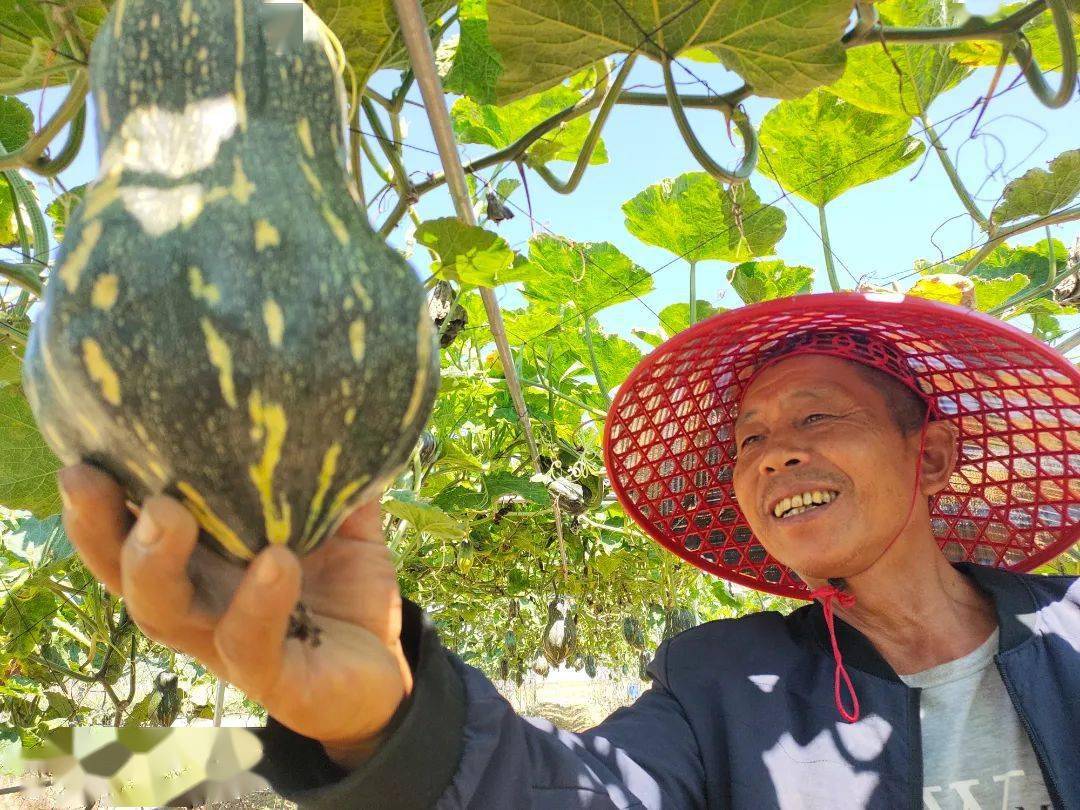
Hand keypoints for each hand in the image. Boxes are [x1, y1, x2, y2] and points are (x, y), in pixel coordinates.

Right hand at [58, 463, 411, 762]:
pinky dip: (258, 602)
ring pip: (164, 613)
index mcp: (204, 564)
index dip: (102, 498)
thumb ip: (336, 481)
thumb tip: (342, 411)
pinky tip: (276, 561)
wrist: (383, 672)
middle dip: (100, 526)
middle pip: (123, 571)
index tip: (84, 450)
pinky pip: (249, 642)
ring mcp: (226, 644)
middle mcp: (200, 603)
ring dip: (155, 562)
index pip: (134, 531)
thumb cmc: (344, 597)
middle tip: (93, 476)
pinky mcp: (270, 678)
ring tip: (168, 514)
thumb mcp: (343, 530)